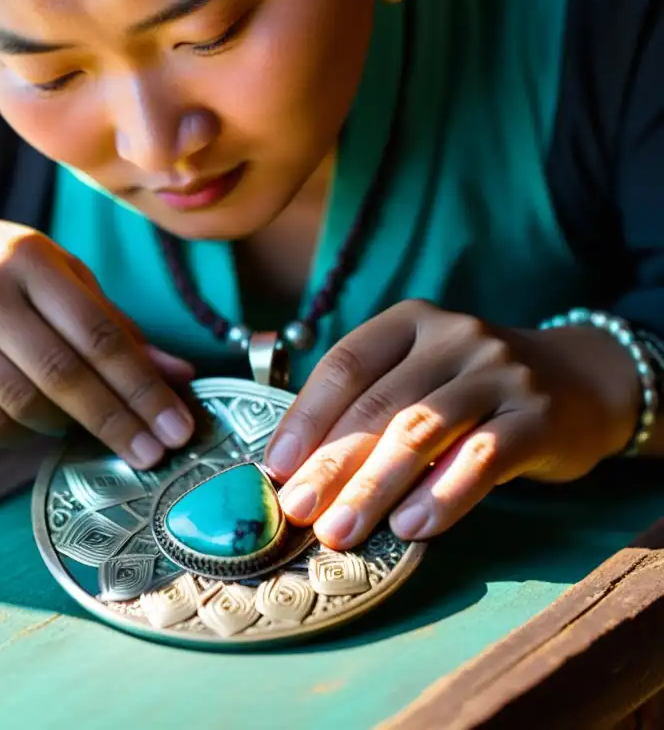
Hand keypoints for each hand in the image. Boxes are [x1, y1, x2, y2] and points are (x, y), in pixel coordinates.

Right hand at [0, 214, 195, 467]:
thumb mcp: (47, 274)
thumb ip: (110, 320)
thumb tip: (178, 372)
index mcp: (29, 256)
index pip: (101, 333)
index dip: (144, 387)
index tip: (178, 427)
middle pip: (67, 373)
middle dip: (119, 421)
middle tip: (155, 456)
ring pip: (27, 403)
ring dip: (67, 426)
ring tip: (84, 427)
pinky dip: (21, 433)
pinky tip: (36, 424)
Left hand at [264, 300, 642, 548]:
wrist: (578, 382)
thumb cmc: (471, 391)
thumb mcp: (418, 377)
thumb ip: (366, 408)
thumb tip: (294, 473)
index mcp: (409, 323)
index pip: (345, 366)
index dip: (305, 418)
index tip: (275, 470)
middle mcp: (454, 337)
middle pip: (379, 404)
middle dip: (332, 464)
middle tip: (298, 512)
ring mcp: (499, 372)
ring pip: (423, 430)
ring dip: (374, 486)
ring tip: (339, 530)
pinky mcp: (537, 416)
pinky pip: (483, 458)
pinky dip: (443, 496)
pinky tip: (410, 529)